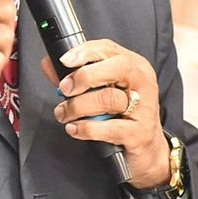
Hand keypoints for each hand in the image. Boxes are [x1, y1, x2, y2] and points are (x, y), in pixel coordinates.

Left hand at [42, 39, 169, 189]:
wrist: (148, 149)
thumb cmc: (122, 114)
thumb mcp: (101, 90)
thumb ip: (75, 76)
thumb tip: (49, 63)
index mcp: (134, 66)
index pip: (109, 49)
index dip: (84, 52)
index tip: (64, 61)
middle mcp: (143, 83)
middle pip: (115, 69)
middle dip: (83, 77)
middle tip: (64, 89)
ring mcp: (144, 108)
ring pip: (108, 99)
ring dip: (77, 106)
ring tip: (63, 113)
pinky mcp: (139, 133)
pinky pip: (109, 128)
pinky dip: (86, 128)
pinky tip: (74, 128)